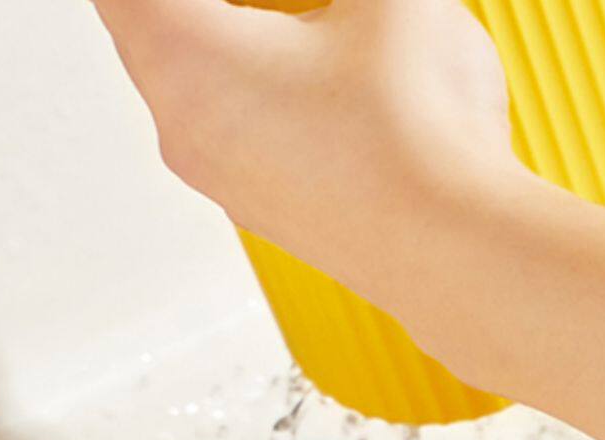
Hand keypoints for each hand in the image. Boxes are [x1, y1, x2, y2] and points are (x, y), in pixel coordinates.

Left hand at [94, 0, 520, 264]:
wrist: (458, 250)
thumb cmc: (415, 131)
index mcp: (186, 57)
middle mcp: (183, 125)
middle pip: (145, 26)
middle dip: (190, 3)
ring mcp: (220, 176)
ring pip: (187, 81)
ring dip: (220, 36)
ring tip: (286, 18)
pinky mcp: (261, 206)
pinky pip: (228, 126)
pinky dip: (250, 84)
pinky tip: (312, 69)